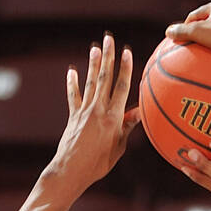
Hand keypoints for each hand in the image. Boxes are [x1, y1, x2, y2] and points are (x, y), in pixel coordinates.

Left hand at [49, 34, 139, 191]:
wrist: (72, 171)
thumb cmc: (99, 164)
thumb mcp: (118, 148)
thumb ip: (126, 128)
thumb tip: (139, 112)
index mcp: (113, 118)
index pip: (121, 88)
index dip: (125, 69)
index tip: (128, 52)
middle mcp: (98, 110)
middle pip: (104, 78)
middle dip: (108, 57)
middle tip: (109, 39)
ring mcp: (84, 111)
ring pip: (90, 83)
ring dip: (93, 64)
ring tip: (95, 47)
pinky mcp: (73, 116)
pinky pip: (73, 96)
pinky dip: (72, 83)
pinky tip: (72, 70)